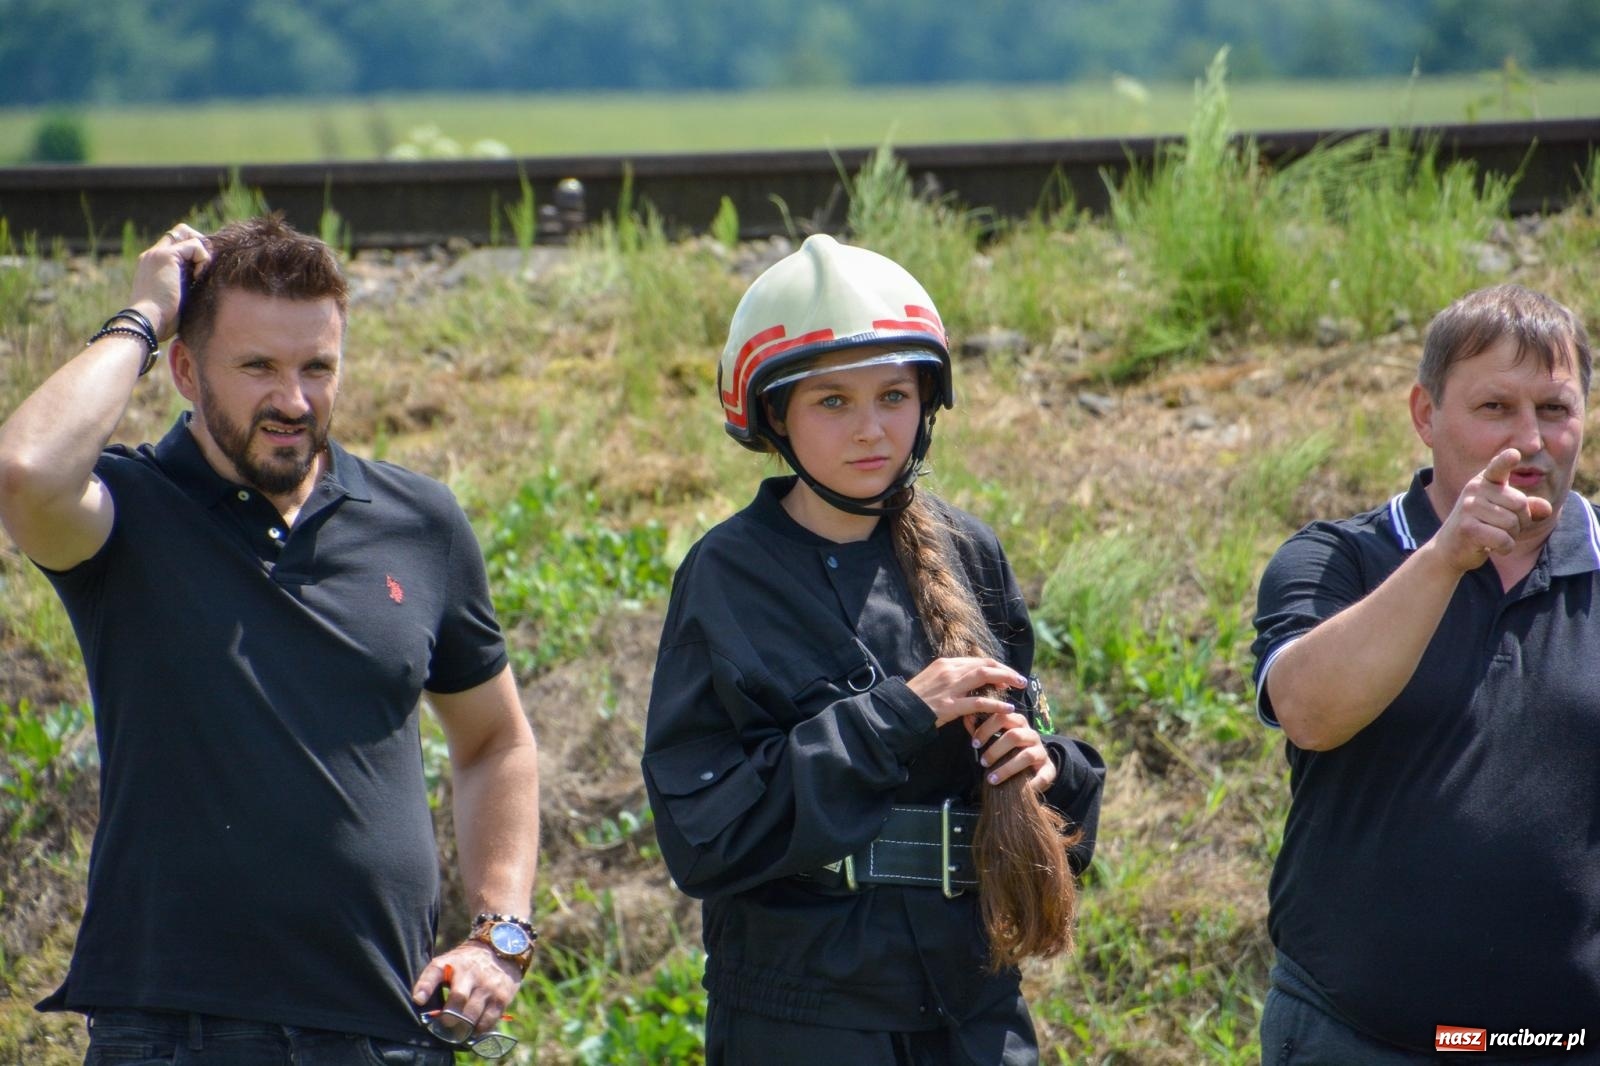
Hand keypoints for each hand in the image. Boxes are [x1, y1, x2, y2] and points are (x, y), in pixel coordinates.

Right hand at [129, 223, 209, 340]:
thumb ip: (183, 286)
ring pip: (188, 234)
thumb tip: (200, 284)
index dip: (193, 252)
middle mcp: (152, 255)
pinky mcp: (167, 257)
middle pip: (181, 231)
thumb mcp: (175, 300)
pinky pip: (195, 245)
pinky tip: (197, 279)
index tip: (200, 273)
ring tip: (199, 277)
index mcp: (152, 265)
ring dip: (202, 254)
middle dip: (200, 246)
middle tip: (204, 269)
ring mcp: (158, 254)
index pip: (174, 244)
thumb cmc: (161, 322)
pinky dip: (203, 260)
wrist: (146, 323)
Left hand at [411, 940, 521, 1033]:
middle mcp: (470, 973)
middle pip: (457, 999)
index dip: (425, 986)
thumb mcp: (447, 963)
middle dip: (447, 1018)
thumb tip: (419, 1002)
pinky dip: (479, 1029)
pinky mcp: (502, 998)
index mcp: (451, 963)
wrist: (500, 951)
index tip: (419, 1000)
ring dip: (463, 1027)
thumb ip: (431, 980)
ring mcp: (488, 986)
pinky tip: (474, 1027)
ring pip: (472, 1015)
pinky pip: (488, 1021)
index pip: (435, 971)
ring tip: (459, 1030)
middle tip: (445, 1025)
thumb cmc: (465, 964)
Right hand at [906, 657, 1025, 727]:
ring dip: (1005, 680)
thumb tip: (969, 681)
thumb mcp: (932, 680)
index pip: (976, 661)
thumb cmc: (915, 698)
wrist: (898, 710)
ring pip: (984, 677)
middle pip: (984, 665)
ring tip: (1019, 686)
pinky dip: (996, 705)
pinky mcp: (950, 705)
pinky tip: (1007, 709)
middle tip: (1020, 679)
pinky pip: (978, 703)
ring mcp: (950, 688)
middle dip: (1005, 671)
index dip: (994, 667)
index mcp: (945, 663)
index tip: (1005, 675)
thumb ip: (950, 678)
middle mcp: (949, 671)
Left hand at [967, 710, 1055, 793]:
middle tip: (982, 763)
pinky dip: (1032, 783)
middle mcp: (1032, 735)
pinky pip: (1043, 776)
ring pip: (1027, 756)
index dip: (986, 729)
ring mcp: (1042, 752)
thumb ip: (982, 729)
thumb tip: (966, 718)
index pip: (1003, 718)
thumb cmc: (1010, 749)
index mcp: (1019, 723)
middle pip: (1014, 736)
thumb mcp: (998, 737)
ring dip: (1006, 769)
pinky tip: (1020, 790)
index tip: (974, 743)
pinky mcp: (1049, 769)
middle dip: (995, 750)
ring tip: (991, 780)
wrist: (1036, 765)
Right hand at [1433, 448, 1553, 570]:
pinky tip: (1492, 547)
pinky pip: (1503, 539)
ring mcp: (1468, 508)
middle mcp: (1475, 490)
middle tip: (1505, 528)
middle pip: (1520, 503)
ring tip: (1495, 536)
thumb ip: (1529, 507)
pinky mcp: (1467, 528)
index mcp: (1485, 481)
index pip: (1498, 467)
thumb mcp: (1507, 513)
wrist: (1450, 549)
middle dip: (1521, 521)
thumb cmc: (1484, 526)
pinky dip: (1505, 548)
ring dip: (1511, 536)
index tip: (1515, 454)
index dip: (1506, 461)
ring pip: (1512, 523)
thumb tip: (1547, 508)